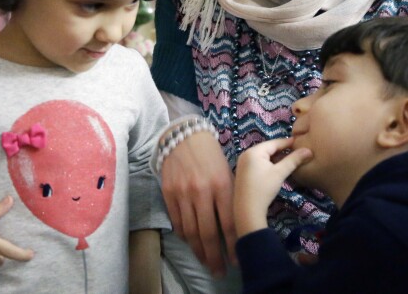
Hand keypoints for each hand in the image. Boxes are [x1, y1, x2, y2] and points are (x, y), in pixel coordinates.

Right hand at [159, 130, 235, 276]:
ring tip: (206, 263)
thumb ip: (230, 196)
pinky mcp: (169, 194)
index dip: (234, 244)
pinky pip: (177, 222)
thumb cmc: (211, 155)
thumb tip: (236, 223)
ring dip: (199, 251)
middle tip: (220, 271)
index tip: (238, 259)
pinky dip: (184, 236)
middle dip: (215, 256)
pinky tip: (191, 243)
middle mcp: (202, 191)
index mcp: (222, 185)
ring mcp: (183, 194)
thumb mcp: (227, 171)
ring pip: (191, 231)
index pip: (229, 223)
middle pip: (209, 233)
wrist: (184, 136)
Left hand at [233, 137, 311, 237]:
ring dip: (276, 157)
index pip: (274, 142)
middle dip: (282, 150)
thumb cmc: (263, 188)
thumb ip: (293, 160)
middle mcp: (246, 154)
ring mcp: (243, 163)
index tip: (300, 141)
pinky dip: (269, 163)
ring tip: (290, 159)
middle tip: (297, 151)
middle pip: (268, 148)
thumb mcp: (280, 173)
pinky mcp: (244, 172)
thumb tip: (308, 150)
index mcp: (253, 151)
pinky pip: (259, 162)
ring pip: (264, 156)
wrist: (247, 210)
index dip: (288, 142)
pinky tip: (278, 167)